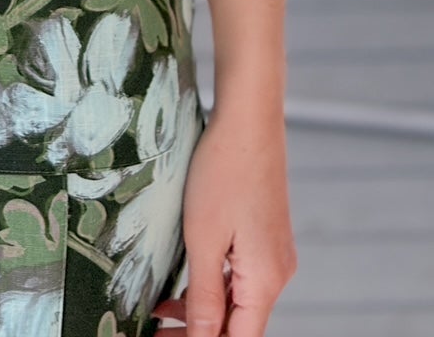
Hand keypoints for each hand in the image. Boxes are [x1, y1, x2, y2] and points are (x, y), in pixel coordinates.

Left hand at [151, 104, 297, 335]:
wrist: (248, 118)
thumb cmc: (223, 172)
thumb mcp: (204, 239)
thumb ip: (205, 296)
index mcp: (266, 281)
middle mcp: (277, 273)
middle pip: (240, 325)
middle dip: (198, 332)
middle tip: (156, 332)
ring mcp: (274, 254)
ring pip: (240, 301)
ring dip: (204, 311)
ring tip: (161, 312)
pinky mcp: (266, 236)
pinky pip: (242, 277)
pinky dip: (215, 287)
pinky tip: (187, 284)